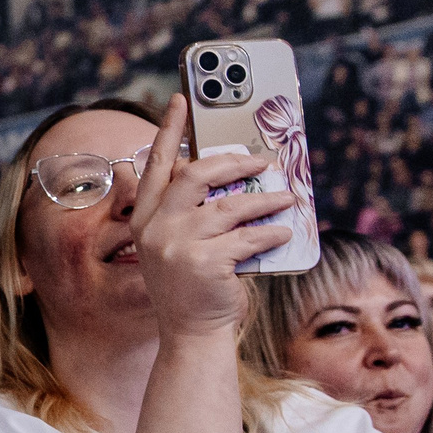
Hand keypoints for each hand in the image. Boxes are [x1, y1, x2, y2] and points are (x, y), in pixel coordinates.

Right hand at [128, 95, 297, 339]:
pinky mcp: (204, 264)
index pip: (156, 164)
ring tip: (287, 198)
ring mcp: (177, 247)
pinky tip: (284, 232)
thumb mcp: (177, 243)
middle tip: (261, 161)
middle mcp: (154, 228)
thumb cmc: (192, 284)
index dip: (168, 129)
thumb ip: (188, 210)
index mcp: (144, 218)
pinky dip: (271, 233)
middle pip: (194, 175)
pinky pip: (247, 238)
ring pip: (229, 206)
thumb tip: (228, 171)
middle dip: (233, 162)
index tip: (182, 98)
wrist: (191, 333)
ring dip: (265, 200)